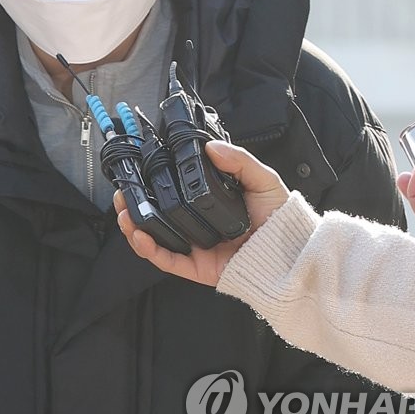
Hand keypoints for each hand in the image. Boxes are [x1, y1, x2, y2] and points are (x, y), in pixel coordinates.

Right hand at [113, 140, 289, 286]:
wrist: (294, 253)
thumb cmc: (280, 218)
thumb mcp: (262, 179)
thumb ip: (238, 160)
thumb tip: (210, 147)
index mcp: (209, 203)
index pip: (174, 191)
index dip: (151, 183)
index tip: (136, 171)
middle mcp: (198, 223)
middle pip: (157, 215)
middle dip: (133, 205)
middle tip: (120, 193)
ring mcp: (195, 246)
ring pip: (155, 238)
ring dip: (134, 226)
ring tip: (123, 213)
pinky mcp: (197, 267)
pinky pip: (168, 260)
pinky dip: (149, 249)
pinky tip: (139, 236)